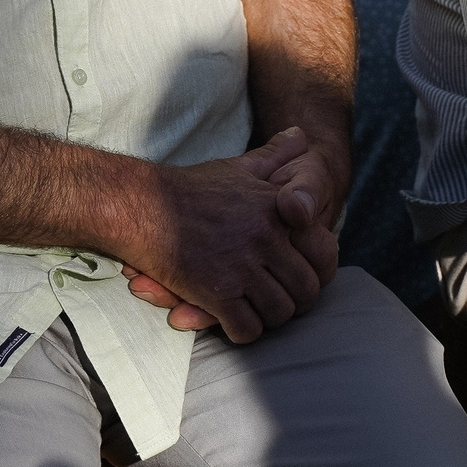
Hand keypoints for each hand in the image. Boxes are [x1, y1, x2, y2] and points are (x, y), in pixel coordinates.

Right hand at [116, 126, 336, 343]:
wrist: (141, 205)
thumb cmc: (191, 189)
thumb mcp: (238, 168)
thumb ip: (274, 156)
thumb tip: (301, 134)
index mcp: (278, 211)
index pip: (324, 254)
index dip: (317, 271)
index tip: (298, 276)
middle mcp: (266, 237)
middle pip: (306, 290)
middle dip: (294, 302)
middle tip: (276, 301)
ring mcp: (243, 265)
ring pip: (280, 313)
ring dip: (268, 319)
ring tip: (254, 312)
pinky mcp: (218, 291)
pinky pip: (248, 329)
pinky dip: (242, 332)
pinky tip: (230, 321)